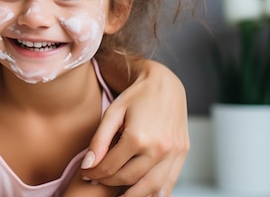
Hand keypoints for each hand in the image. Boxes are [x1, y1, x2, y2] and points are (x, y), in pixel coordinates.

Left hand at [79, 60, 188, 196]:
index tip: (86, 174)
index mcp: (138, 137)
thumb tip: (88, 165)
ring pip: (150, 187)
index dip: (95, 173)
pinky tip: (142, 193)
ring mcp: (173, 153)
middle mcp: (158, 148)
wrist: (164, 84)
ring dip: (132, 195)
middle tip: (97, 181)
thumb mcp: (112, 113)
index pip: (111, 166)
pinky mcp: (182, 153)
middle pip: (128, 179)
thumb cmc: (136, 96)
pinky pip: (169, 182)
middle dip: (109, 183)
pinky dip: (155, 193)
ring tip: (117, 195)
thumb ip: (100, 140)